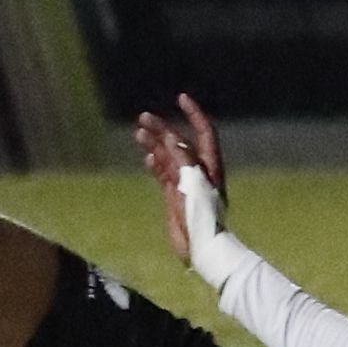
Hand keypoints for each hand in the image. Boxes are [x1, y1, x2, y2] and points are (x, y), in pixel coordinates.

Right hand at [130, 93, 227, 258]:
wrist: (201, 247)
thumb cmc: (203, 216)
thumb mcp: (194, 184)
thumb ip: (183, 160)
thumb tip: (172, 138)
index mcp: (209, 166)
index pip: (204, 132)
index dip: (194, 114)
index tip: (181, 98)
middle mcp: (198, 171)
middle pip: (180, 142)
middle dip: (163, 128)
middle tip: (144, 117)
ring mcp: (185, 182)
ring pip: (168, 156)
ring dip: (154, 143)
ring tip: (138, 132)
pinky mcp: (173, 195)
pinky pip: (162, 174)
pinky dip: (154, 164)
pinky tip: (146, 157)